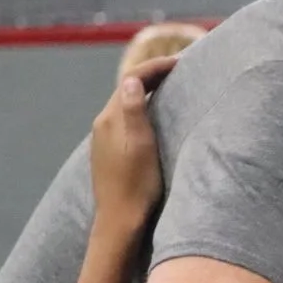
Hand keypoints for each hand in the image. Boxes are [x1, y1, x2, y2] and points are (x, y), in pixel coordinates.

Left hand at [90, 58, 175, 235]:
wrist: (120, 221)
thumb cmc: (137, 185)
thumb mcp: (141, 145)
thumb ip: (134, 110)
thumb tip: (131, 79)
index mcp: (110, 119)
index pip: (132, 80)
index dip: (155, 67)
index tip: (180, 62)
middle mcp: (102, 125)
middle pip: (126, 89)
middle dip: (151, 75)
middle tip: (177, 69)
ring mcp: (103, 139)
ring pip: (125, 104)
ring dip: (145, 92)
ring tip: (168, 87)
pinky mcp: (108, 153)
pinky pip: (124, 120)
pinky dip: (140, 109)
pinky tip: (151, 116)